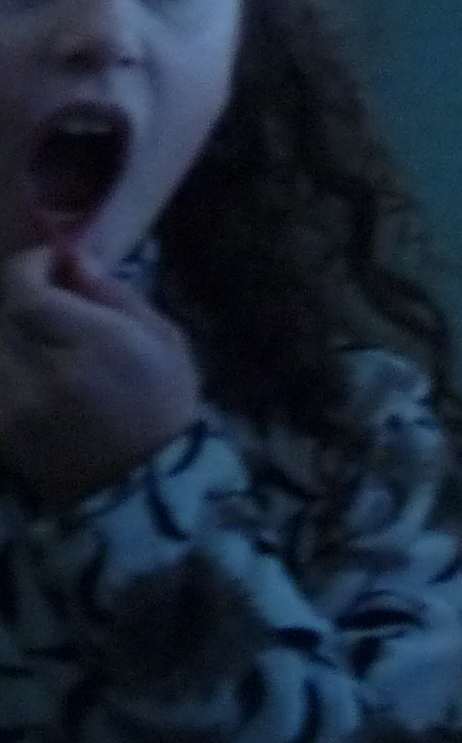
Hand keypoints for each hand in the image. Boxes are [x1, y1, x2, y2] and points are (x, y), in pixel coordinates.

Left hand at [0, 246, 202, 507]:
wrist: (142, 483)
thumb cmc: (163, 401)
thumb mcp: (163, 338)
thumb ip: (115, 297)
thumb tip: (73, 259)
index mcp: (96, 347)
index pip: (28, 294)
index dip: (28, 268)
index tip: (48, 262)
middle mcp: (46, 376)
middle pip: (1, 319)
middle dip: (18, 299)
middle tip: (44, 294)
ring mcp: (16, 409)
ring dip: (9, 334)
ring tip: (36, 334)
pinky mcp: (2, 433)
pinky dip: (5, 364)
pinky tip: (25, 362)